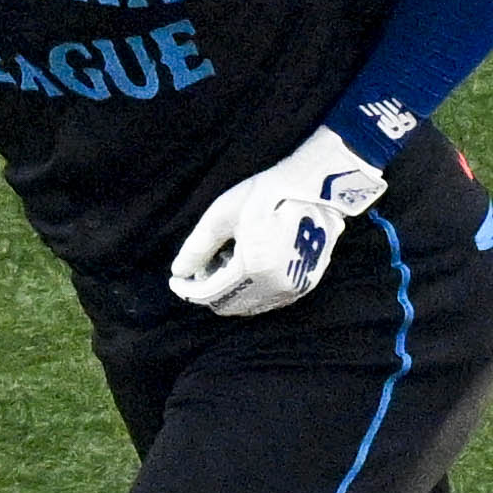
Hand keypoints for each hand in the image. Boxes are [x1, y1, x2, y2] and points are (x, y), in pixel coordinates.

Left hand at [167, 124, 386, 317]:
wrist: (316, 188)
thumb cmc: (266, 194)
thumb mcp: (223, 215)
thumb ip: (197, 248)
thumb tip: (179, 272)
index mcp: (254, 268)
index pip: (211, 293)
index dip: (189, 289)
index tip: (176, 281)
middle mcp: (275, 286)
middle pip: (229, 305)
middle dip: (211, 289)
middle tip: (204, 266)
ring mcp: (293, 289)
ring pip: (248, 305)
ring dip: (232, 290)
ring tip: (227, 260)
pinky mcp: (304, 285)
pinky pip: (268, 299)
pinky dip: (251, 289)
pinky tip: (248, 264)